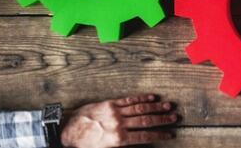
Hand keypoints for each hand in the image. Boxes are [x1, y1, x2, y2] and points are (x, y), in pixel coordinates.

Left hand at [60, 94, 176, 147]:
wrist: (66, 131)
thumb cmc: (85, 145)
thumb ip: (122, 147)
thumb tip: (138, 144)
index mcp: (118, 139)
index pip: (145, 136)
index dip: (160, 134)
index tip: (171, 133)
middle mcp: (119, 124)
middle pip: (146, 120)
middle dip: (162, 119)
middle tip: (175, 117)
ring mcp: (115, 112)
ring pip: (140, 108)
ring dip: (156, 107)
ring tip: (168, 106)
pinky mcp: (109, 103)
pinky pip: (129, 100)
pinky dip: (141, 98)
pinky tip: (152, 97)